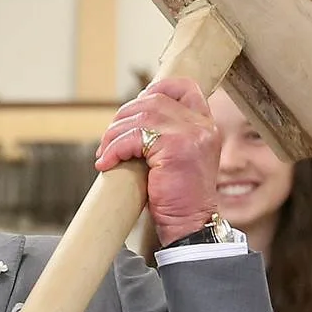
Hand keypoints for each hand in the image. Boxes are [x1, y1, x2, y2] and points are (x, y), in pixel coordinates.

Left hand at [95, 78, 219, 245]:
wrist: (189, 225)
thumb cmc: (177, 197)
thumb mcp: (177, 157)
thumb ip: (165, 134)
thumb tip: (129, 118)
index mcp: (205, 124)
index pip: (185, 87)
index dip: (156, 89)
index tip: (134, 107)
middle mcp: (201, 125)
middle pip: (152, 100)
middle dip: (123, 118)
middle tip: (109, 142)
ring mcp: (191, 134)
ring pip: (140, 116)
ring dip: (114, 135)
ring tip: (106, 155)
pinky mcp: (175, 148)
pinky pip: (133, 138)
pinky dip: (114, 149)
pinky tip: (106, 164)